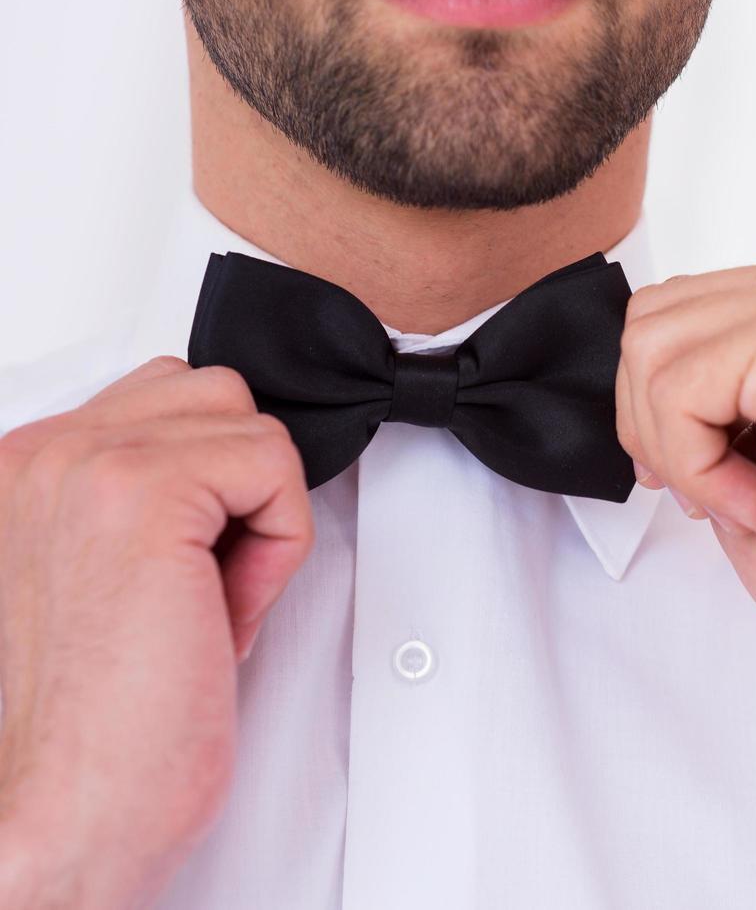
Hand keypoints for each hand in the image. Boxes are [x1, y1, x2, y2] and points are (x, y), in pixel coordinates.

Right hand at [0, 358, 312, 907]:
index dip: (209, 488)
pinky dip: (280, 540)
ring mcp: (84, 464)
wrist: (65, 811)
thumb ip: (146, 511)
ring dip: (260, 510)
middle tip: (210, 583)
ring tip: (216, 598)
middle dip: (238, 483)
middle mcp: (40, 455)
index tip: (187, 577)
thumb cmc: (95, 728)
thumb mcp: (109, 585)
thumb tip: (231, 476)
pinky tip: (228, 610)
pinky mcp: (142, 493)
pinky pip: (275, 463)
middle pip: (209, 394)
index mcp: (26, 474)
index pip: (158, 404)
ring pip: (247, 421)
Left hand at [617, 254, 755, 830]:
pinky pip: (675, 384)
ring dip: (676, 446)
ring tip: (751, 500)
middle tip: (719, 494)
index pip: (683, 315)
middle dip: (654, 422)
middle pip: (654, 317)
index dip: (665, 411)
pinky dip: (695, 464)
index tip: (712, 483)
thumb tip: (637, 386)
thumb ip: (712, 402)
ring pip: (651, 343)